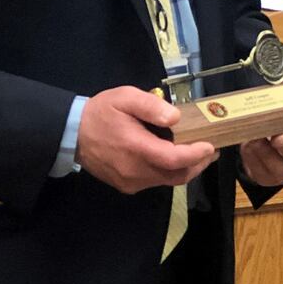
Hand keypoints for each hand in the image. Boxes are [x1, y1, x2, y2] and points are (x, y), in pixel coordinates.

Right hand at [75, 86, 217, 194]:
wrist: (72, 134)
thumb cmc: (101, 113)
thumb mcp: (126, 98)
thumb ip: (152, 107)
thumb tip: (175, 118)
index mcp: (136, 148)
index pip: (174, 159)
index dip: (196, 154)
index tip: (210, 145)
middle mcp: (134, 171)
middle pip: (176, 175)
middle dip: (198, 164)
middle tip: (210, 150)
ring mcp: (130, 182)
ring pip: (167, 181)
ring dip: (186, 169)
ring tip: (197, 153)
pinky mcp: (126, 185)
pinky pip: (155, 182)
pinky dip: (170, 172)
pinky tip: (174, 158)